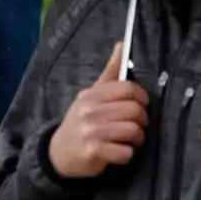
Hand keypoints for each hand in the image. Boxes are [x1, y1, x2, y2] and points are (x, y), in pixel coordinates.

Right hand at [48, 43, 150, 179]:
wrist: (58, 152)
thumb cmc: (80, 121)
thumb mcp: (91, 95)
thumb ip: (110, 73)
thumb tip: (122, 44)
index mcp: (92, 94)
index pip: (127, 88)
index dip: (141, 97)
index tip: (142, 105)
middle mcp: (91, 110)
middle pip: (133, 110)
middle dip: (142, 120)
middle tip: (139, 125)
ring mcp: (92, 131)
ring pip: (132, 131)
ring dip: (137, 138)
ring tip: (131, 140)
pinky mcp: (94, 152)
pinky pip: (125, 152)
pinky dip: (127, 154)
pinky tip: (120, 152)